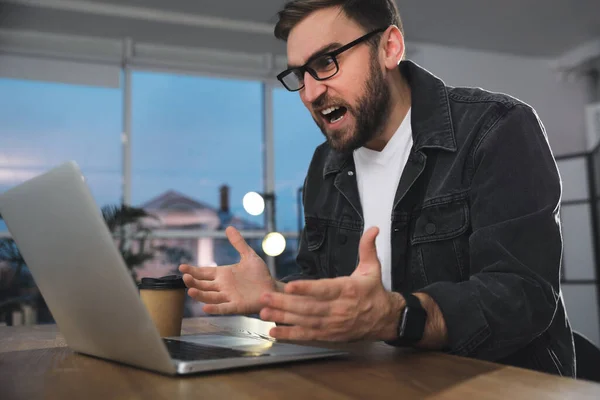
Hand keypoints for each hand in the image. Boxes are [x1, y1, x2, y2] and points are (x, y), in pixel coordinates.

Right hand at [179, 226, 276, 314]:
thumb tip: (229, 227)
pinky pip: (224, 308)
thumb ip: (239, 243)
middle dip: (193, 282)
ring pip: (210, 296)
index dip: (193, 270)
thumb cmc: (260, 275)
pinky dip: (215, 308)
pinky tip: (205, 307)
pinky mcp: (237, 306)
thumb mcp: (249, 256)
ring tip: (190, 291)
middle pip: (203, 285)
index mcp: (223, 274)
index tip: (181, 267)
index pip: (204, 272)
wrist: (273, 289)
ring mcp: (229, 297)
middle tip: (185, 277)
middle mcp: (223, 286)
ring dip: (200, 295)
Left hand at [259, 227, 403, 341]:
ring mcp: (333, 323)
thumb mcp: (373, 268)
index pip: (324, 289)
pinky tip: (275, 332)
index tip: (289, 284)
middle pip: (309, 306)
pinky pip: (307, 335)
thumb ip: (367, 247)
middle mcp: (339, 308)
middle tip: (265, 296)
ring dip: (283, 316)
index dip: (306, 288)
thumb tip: (373, 229)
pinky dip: (290, 334)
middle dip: (285, 302)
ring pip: (305, 320)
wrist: (384, 319)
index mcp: (348, 290)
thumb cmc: (374, 292)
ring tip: (265, 311)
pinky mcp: (329, 334)